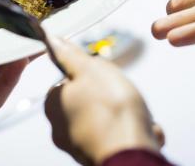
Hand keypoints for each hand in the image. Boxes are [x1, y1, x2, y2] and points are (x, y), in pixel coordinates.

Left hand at [44, 39, 163, 165]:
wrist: (131, 152)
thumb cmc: (111, 110)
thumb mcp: (90, 69)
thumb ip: (70, 55)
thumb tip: (54, 42)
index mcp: (53, 104)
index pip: (67, 81)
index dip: (88, 75)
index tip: (103, 76)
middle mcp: (60, 128)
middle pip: (88, 101)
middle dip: (109, 97)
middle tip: (121, 95)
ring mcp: (79, 146)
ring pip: (106, 120)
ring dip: (123, 115)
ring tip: (136, 115)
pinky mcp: (99, 157)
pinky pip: (117, 138)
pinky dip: (130, 132)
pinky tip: (141, 130)